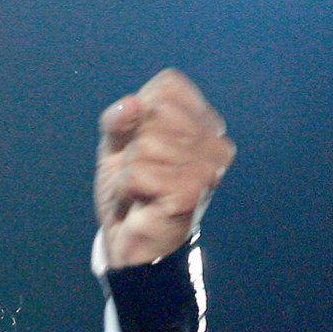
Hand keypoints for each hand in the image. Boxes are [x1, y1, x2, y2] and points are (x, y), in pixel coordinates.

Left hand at [95, 69, 234, 267]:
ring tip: (140, 191)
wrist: (130, 245)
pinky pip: (136, 172)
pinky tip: (140, 202)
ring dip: (128, 171)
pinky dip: (126, 189)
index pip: (167, 87)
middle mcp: (215, 143)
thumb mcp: (117, 147)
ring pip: (144, 145)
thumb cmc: (129, 193)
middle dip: (132, 145)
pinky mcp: (191, 190)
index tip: (141, 147)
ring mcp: (207, 167)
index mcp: (204, 123)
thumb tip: (130, 104)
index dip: (139, 115)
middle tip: (140, 175)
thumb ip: (119, 120)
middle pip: (155, 113)